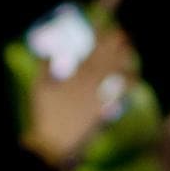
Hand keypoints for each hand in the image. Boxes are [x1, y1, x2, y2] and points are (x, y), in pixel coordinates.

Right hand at [25, 29, 136, 167]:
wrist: (56, 141)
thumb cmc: (45, 112)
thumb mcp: (39, 86)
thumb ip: (45, 67)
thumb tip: (51, 53)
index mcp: (79, 74)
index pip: (96, 50)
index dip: (105, 37)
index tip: (109, 28)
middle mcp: (94, 83)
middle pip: (113, 60)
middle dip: (120, 46)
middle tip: (123, 37)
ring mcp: (103, 97)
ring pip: (122, 75)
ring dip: (127, 63)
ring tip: (129, 56)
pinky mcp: (106, 109)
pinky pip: (122, 93)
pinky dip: (127, 83)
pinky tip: (130, 80)